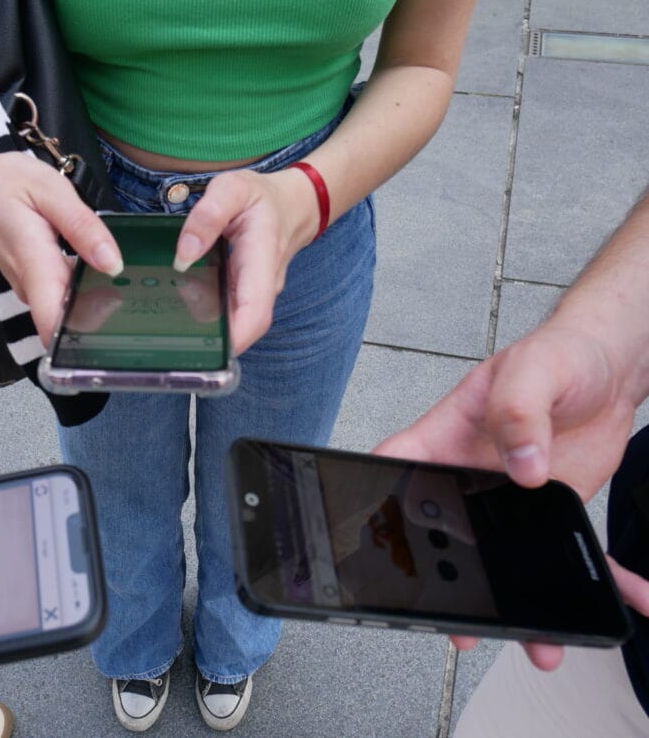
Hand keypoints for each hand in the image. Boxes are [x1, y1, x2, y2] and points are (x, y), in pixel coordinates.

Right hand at [0, 152, 122, 344]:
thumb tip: (113, 264)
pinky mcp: (30, 285)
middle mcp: (30, 286)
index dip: (89, 327)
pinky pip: (61, 297)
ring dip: (96, 300)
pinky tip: (98, 268)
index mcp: (34, 262)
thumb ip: (83, 227)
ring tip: (124, 277)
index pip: (54, 321)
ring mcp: (28, 289)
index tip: (117, 312)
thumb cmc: (0, 184)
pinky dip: (83, 289)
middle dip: (106, 313)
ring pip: (67, 310)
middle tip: (136, 287)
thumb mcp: (49, 190)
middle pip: (71, 320)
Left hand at [172, 168, 319, 353]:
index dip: (234, 339)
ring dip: (205, 325)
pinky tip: (181, 301)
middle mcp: (263, 286)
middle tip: (171, 331)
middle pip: (243, 328)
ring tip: (170, 312)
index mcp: (262, 260)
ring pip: (234, 323)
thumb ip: (207, 216)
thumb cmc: (261, 198)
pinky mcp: (247, 295)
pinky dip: (205, 312)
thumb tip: (184, 255)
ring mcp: (256, 294)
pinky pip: (228, 312)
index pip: (255, 314)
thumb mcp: (233, 189)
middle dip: (210, 337)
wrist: (291, 205)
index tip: (206, 347)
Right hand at [374, 322, 641, 669]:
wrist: (610, 366)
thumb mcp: (532, 371)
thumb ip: (520, 412)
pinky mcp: (554, 510)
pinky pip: (574, 552)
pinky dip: (603, 581)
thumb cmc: (558, 354)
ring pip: (506, 558)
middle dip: (451, 583)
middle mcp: (470, 476)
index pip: (395, 468)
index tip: (372, 543)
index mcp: (446, 438)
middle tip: (461, 624)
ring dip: (525, 603)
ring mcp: (510, 500)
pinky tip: (629, 600)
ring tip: (541, 642)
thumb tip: (524, 468)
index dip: (373, 502)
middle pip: (444, 533)